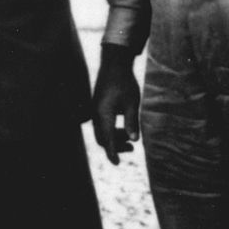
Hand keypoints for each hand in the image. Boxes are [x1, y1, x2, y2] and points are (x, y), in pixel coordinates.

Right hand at [92, 44, 140, 164]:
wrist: (114, 65)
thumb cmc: (125, 83)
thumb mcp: (132, 103)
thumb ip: (131, 122)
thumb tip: (134, 140)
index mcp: (104, 114)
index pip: (108, 139)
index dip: (112, 153)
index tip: (117, 163)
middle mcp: (96, 114)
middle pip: (102, 139)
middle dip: (115, 147)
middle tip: (132, 149)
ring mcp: (95, 111)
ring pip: (101, 132)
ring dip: (114, 138)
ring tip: (130, 138)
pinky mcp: (97, 108)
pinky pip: (101, 125)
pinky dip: (111, 131)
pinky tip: (123, 128)